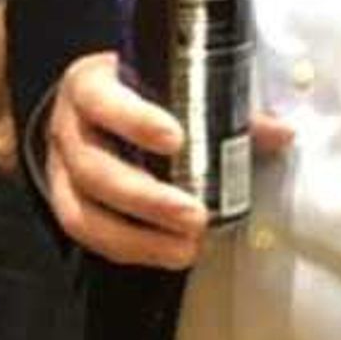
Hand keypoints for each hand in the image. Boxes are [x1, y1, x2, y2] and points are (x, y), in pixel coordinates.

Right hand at [34, 51, 290, 267]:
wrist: (96, 108)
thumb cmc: (142, 93)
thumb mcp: (173, 86)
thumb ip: (222, 106)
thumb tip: (282, 131)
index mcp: (89, 85)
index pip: (100, 99)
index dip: (133, 120)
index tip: (177, 139)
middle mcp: (66, 127)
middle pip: (93, 167)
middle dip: (146, 198)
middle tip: (195, 216)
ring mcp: (58, 170)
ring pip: (82, 211)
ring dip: (136, 237)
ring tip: (187, 248)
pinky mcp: (64, 203)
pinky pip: (86, 235)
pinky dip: (128, 249)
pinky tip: (167, 254)